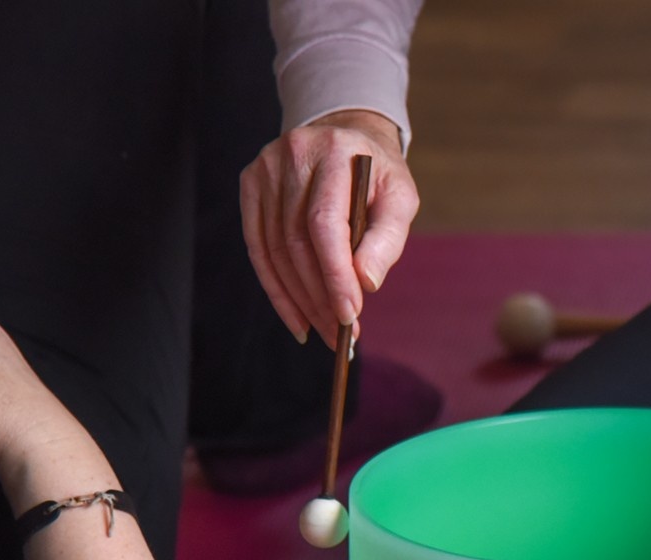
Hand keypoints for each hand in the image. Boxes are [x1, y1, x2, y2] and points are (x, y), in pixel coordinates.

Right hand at [239, 109, 418, 347]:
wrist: (346, 136)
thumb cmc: (378, 175)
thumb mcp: (400, 199)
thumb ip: (387, 239)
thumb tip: (366, 283)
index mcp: (335, 152)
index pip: (325, 223)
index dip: (334, 274)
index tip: (349, 315)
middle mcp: (293, 154)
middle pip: (296, 241)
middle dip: (319, 295)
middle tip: (340, 333)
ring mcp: (265, 168)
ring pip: (275, 249)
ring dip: (299, 299)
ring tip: (324, 329)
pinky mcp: (250, 183)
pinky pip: (257, 246)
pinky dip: (276, 287)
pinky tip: (295, 316)